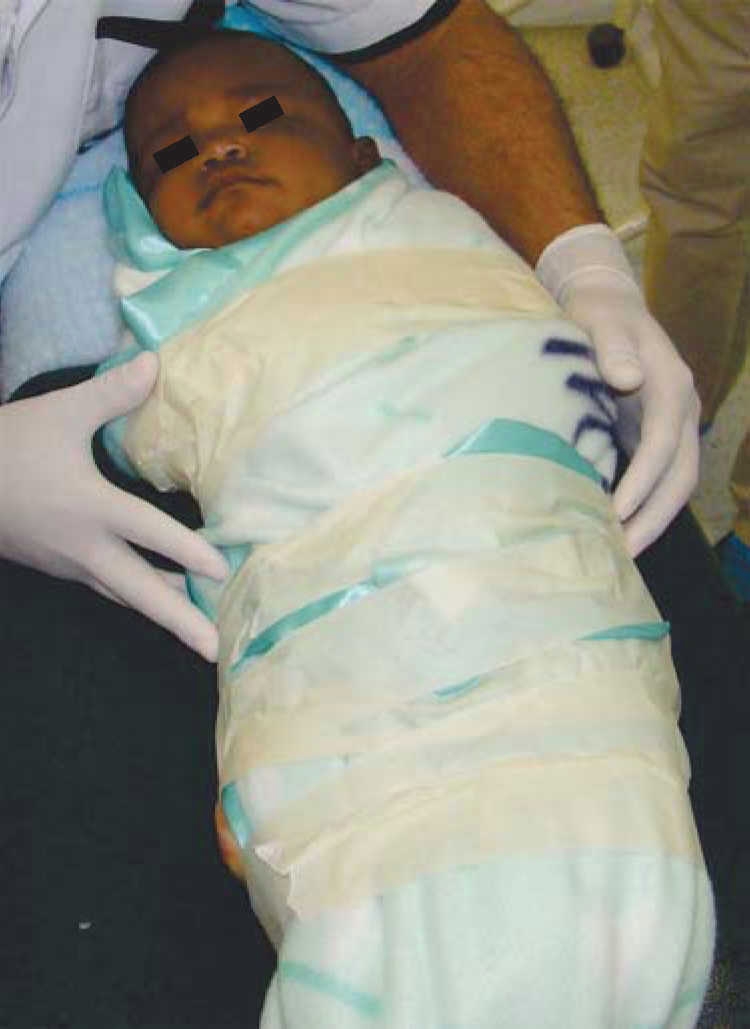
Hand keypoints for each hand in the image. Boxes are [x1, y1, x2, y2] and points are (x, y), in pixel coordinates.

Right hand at [0, 352, 228, 659]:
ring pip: (124, 596)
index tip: (223, 572)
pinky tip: (156, 593)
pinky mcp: (58, 567)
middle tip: (215, 649)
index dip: (187, 551)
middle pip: (140, 592)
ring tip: (198, 630)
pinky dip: (135, 596)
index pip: (149, 533)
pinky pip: (106, 588)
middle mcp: (85, 547)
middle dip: (180, 622)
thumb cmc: (6, 448)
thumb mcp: (58, 414)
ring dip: (161, 613)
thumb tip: (154, 363)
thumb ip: (110, 393)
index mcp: (90, 509)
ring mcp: (70, 564)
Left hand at [537, 225, 699, 556]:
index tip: (616, 514)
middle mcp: (680, 410)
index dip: (643, 482)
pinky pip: (656, 480)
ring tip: (619, 555)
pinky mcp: (652, 436)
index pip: (664, 443)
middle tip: (623, 553)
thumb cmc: (598, 313)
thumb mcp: (601, 319)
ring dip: (651, 520)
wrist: (608, 304)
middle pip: (680, 476)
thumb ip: (612, 346)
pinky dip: (640, 507)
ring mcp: (671, 426)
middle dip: (655, 517)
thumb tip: (629, 378)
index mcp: (671, 385)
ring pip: (674, 484)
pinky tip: (613, 531)